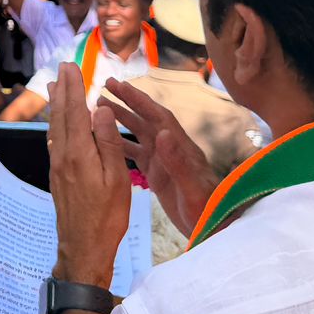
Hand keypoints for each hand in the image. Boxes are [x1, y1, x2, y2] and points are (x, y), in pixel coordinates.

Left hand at [45, 63, 130, 287]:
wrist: (83, 248)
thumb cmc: (107, 217)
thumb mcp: (117, 180)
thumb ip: (109, 143)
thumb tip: (100, 110)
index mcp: (79, 154)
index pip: (75, 111)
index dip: (74, 87)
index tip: (72, 67)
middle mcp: (63, 156)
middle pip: (61, 115)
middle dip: (62, 90)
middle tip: (62, 68)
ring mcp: (58, 167)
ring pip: (55, 128)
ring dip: (56, 105)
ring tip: (55, 87)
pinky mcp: (57, 177)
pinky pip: (55, 142)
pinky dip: (56, 124)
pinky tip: (57, 124)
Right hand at [98, 78, 217, 236]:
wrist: (213, 229)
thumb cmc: (206, 210)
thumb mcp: (192, 188)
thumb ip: (178, 162)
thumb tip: (164, 132)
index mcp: (180, 148)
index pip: (158, 117)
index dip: (140, 100)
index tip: (121, 86)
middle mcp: (171, 150)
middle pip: (146, 119)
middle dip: (127, 102)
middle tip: (106, 84)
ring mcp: (164, 162)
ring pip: (139, 134)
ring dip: (121, 120)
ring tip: (100, 108)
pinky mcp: (158, 175)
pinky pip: (136, 154)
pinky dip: (121, 145)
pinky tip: (106, 141)